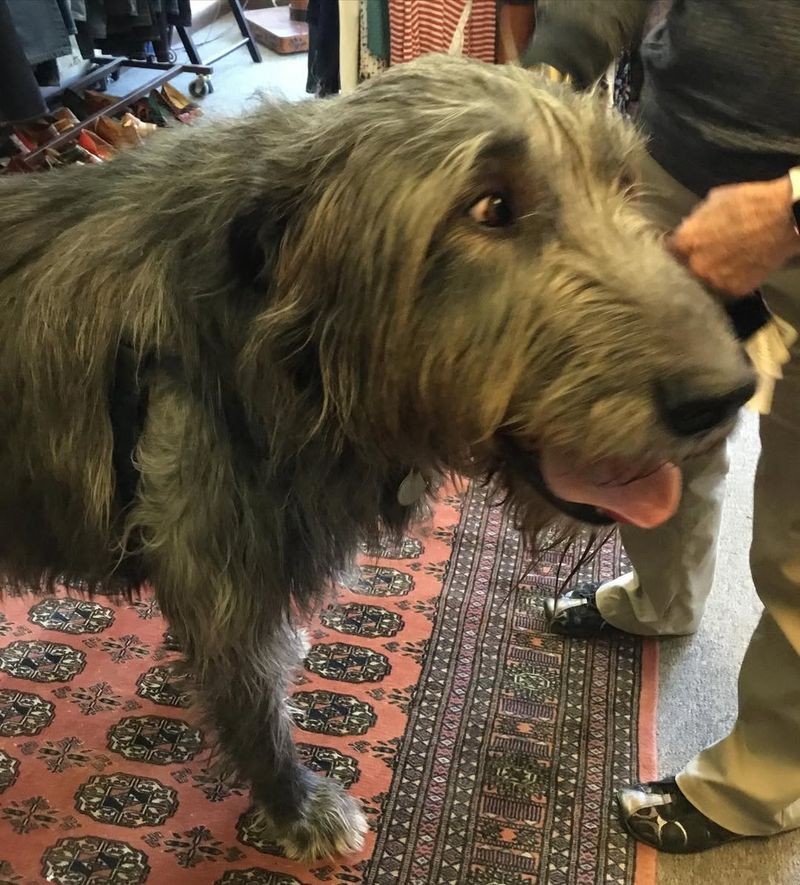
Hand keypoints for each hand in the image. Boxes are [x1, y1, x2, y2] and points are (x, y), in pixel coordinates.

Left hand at [669, 176, 799, 295]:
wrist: (785, 219)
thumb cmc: (750, 203)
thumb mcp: (715, 201)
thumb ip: (695, 221)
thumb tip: (687, 229)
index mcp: (686, 242)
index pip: (668, 252)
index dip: (674, 250)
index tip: (679, 250)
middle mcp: (696, 266)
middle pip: (683, 271)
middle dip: (689, 265)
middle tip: (700, 258)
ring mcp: (715, 280)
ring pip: (703, 282)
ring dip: (707, 276)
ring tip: (719, 267)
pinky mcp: (735, 290)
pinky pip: (724, 288)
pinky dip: (727, 282)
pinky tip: (734, 272)